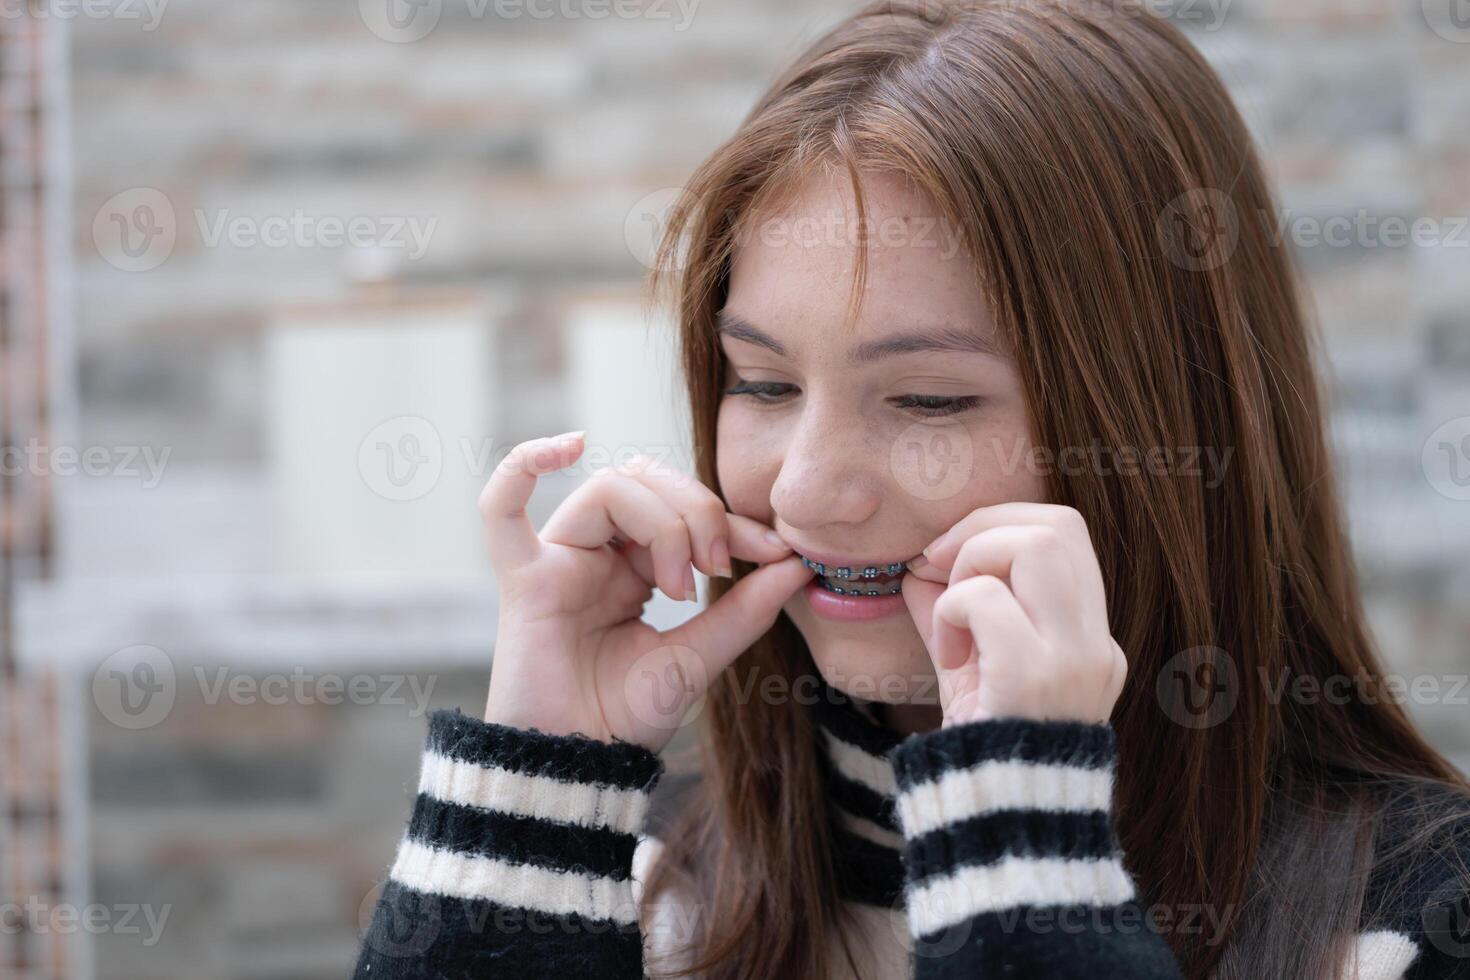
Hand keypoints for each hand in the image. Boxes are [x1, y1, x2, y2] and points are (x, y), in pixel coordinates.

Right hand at [478, 432, 813, 752]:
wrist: (583, 769)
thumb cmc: (628, 719)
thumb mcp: (701, 656)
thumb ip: (745, 610)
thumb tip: (799, 564)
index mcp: (634, 567)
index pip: (683, 507)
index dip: (734, 520)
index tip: (780, 550)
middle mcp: (594, 554)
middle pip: (647, 482)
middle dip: (698, 510)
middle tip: (720, 564)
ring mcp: (557, 560)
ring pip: (609, 488)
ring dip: (660, 522)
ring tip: (679, 585)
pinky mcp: (524, 578)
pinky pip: (501, 507)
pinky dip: (525, 462)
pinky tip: (569, 446)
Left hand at [900, 502, 1126, 726]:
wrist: (994, 825)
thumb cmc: (980, 747)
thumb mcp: (970, 669)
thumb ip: (953, 611)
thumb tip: (919, 564)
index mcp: (1089, 638)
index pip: (1065, 534)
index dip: (999, 523)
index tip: (948, 555)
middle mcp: (1094, 644)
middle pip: (1059, 524)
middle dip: (985, 527)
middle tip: (940, 565)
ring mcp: (1073, 660)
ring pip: (1037, 544)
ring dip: (973, 560)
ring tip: (953, 610)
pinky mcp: (1035, 678)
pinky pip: (987, 598)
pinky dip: (952, 609)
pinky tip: (948, 652)